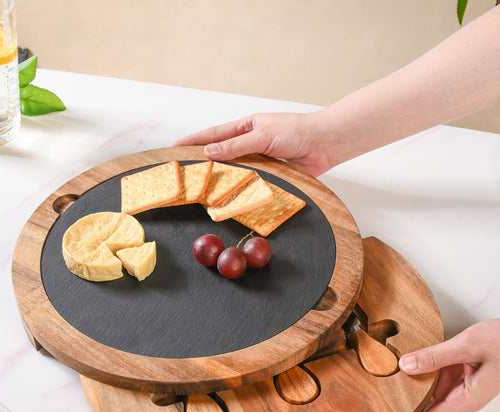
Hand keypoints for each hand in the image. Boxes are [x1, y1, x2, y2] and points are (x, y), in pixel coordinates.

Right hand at [174, 111, 334, 176]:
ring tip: (203, 188)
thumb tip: (209, 152)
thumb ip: (236, 146)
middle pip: (222, 154)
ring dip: (223, 178)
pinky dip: (242, 188)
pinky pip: (252, 182)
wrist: (324, 144)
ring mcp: (260, 160)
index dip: (194, 140)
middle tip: (184, 172)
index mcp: (246, 126)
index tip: (175, 146)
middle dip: (204, 162)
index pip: (214, 134)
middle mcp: (251, 143)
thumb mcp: (262, 135)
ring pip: (236, 171)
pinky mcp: (271, 174)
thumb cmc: (296, 131)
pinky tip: (231, 196)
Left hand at [382, 303, 499, 411]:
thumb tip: (406, 366)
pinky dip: (417, 382)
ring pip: (427, 399)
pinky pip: (434, 382)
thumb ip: (435, 356)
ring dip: (406, 404)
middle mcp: (461, 399)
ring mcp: (461, 388)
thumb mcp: (468, 345)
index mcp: (465, 400)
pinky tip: (401, 378)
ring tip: (380, 409)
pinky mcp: (460, 375)